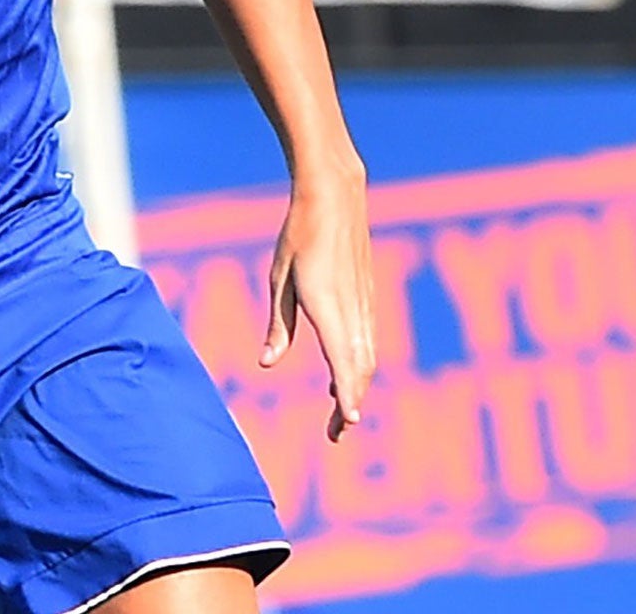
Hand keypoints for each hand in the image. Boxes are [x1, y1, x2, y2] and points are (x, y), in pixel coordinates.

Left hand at [259, 164, 375, 441]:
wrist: (335, 199)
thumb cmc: (299, 236)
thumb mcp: (279, 278)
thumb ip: (278, 323)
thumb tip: (266, 363)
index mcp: (327, 305)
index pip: (341, 360)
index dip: (346, 394)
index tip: (347, 422)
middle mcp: (352, 310)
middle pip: (359, 369)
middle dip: (349, 405)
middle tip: (334, 436)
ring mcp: (365, 304)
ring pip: (366, 358)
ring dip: (356, 388)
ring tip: (339, 415)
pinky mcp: (369, 298)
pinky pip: (367, 341)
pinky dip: (359, 366)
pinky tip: (343, 376)